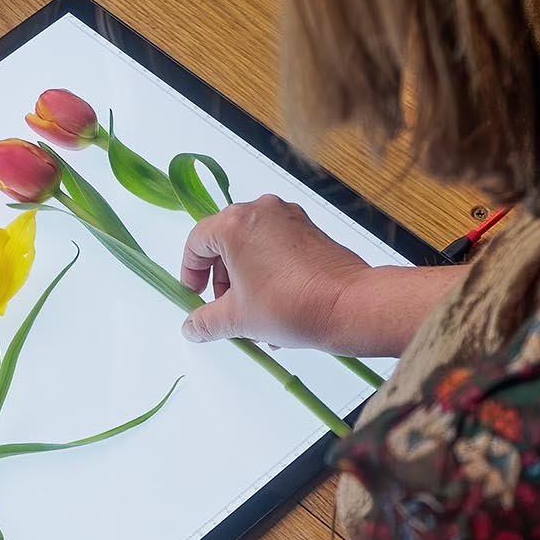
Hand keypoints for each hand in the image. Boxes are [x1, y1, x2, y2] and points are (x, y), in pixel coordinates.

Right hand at [179, 194, 375, 348]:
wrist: (349, 305)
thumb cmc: (290, 305)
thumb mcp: (238, 319)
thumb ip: (206, 322)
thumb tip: (192, 328)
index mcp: (235, 224)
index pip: (197, 241)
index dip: (190, 271)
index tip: (195, 295)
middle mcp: (261, 211)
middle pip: (225, 241)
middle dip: (220, 278)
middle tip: (224, 308)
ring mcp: (288, 217)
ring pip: (252, 245)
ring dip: (245, 278)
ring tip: (253, 314)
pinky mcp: (310, 229)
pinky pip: (276, 246)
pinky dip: (268, 271)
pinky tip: (275, 306)